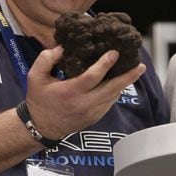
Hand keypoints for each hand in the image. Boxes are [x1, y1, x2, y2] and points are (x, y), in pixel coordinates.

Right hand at [25, 46, 145, 138]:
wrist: (42, 126)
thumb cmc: (39, 99)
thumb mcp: (35, 77)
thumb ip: (46, 59)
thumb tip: (62, 48)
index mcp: (70, 92)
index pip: (92, 77)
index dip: (105, 64)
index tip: (115, 53)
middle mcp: (84, 103)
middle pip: (112, 89)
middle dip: (128, 77)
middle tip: (140, 65)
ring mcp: (92, 112)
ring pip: (113, 96)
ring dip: (125, 83)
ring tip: (135, 70)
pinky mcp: (96, 117)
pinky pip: (110, 102)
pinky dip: (116, 91)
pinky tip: (121, 81)